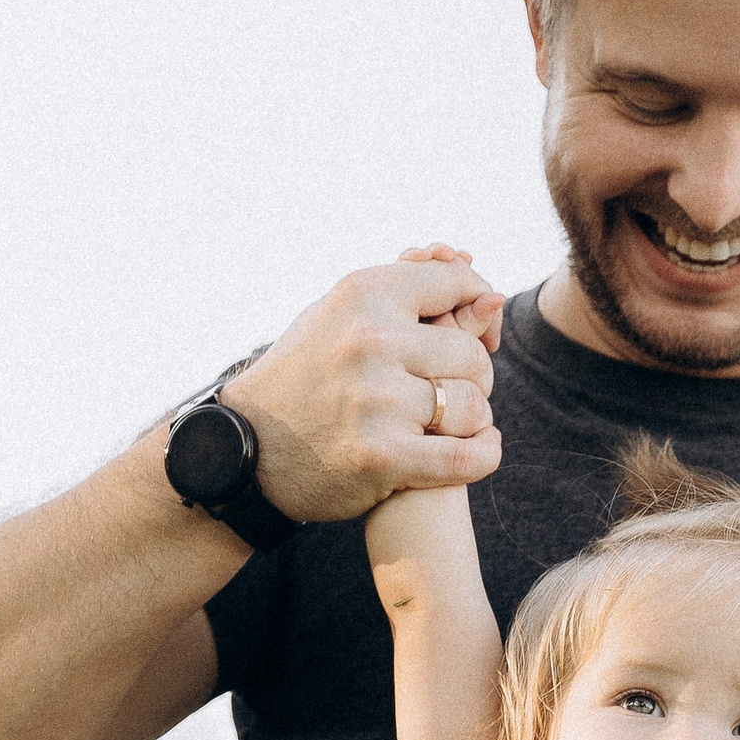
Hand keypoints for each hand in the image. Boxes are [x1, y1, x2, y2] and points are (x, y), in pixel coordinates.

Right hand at [221, 251, 505, 523]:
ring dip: (474, 419)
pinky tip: (481, 448)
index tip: (477, 333)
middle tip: (456, 391)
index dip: (479, 308)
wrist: (246, 446)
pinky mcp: (382, 456)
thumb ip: (411, 299)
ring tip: (455, 423)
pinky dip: (483, 454)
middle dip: (475, 377)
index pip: (456, 284)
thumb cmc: (307, 375)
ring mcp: (376, 400)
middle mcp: (370, 340)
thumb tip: (494, 296)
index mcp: (362, 293)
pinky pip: (467, 455)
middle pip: (471, 356)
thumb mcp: (341, 316)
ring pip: (473, 406)